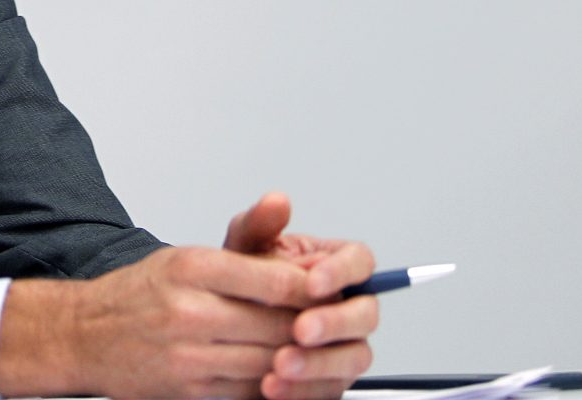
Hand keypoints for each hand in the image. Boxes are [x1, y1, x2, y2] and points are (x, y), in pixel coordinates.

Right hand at [0, 245, 310, 398]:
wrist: (86, 334)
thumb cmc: (137, 294)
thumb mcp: (183, 258)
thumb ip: (244, 262)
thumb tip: (303, 272)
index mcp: (192, 268)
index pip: (276, 281)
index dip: (313, 289)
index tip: (328, 289)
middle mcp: (191, 311)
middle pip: (280, 325)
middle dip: (311, 326)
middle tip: (328, 320)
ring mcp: (191, 356)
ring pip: (272, 362)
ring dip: (297, 358)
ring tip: (306, 346)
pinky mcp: (192, 391)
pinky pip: (251, 390)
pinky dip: (272, 382)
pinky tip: (277, 370)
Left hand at [224, 192, 378, 399]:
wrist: (215, 325)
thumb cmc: (238, 281)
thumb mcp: (241, 248)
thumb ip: (258, 224)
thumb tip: (277, 201)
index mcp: (333, 267)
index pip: (360, 262)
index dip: (342, 272)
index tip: (313, 283)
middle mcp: (345, 307)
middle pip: (366, 314)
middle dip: (334, 323)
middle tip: (300, 329)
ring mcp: (341, 346)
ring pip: (354, 357)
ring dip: (320, 363)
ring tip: (280, 363)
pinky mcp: (328, 380)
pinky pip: (329, 390)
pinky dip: (302, 391)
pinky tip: (272, 386)